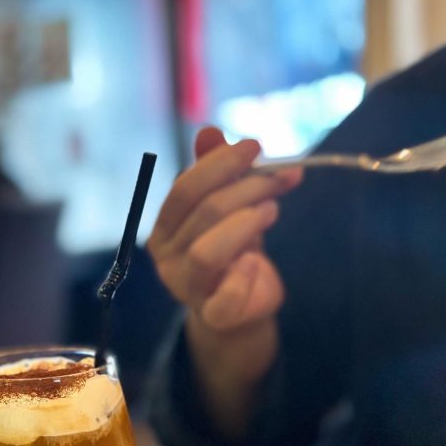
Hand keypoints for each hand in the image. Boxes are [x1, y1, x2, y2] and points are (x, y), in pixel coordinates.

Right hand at [147, 127, 301, 332]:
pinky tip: (257, 262)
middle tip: (281, 178)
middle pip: (204, 213)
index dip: (219, 164)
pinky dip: (245, 274)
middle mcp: (166, 257)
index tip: (255, 146)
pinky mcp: (212, 314)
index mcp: (164, 227)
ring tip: (272, 211)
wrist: (239, 309)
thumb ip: (214, 172)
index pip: (184, 190)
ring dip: (247, 223)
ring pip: (209, 250)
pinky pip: (226, 296)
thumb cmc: (231, 250)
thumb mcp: (225, 206)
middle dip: (248, 187)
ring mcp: (185, 288)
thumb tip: (208, 131)